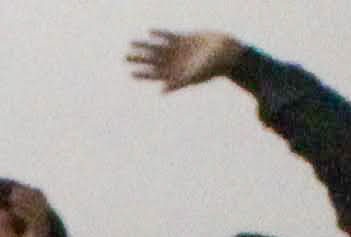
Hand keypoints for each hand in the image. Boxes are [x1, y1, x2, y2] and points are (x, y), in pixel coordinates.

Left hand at [127, 27, 242, 88]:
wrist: (226, 53)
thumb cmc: (212, 68)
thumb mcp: (194, 76)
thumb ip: (178, 83)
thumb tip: (162, 91)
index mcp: (175, 73)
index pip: (154, 76)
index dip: (142, 75)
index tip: (131, 72)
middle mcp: (174, 62)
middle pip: (151, 62)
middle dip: (138, 59)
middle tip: (125, 57)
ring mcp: (177, 50)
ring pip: (156, 48)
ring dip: (144, 46)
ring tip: (131, 43)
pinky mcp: (183, 39)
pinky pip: (168, 36)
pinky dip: (159, 34)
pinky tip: (150, 32)